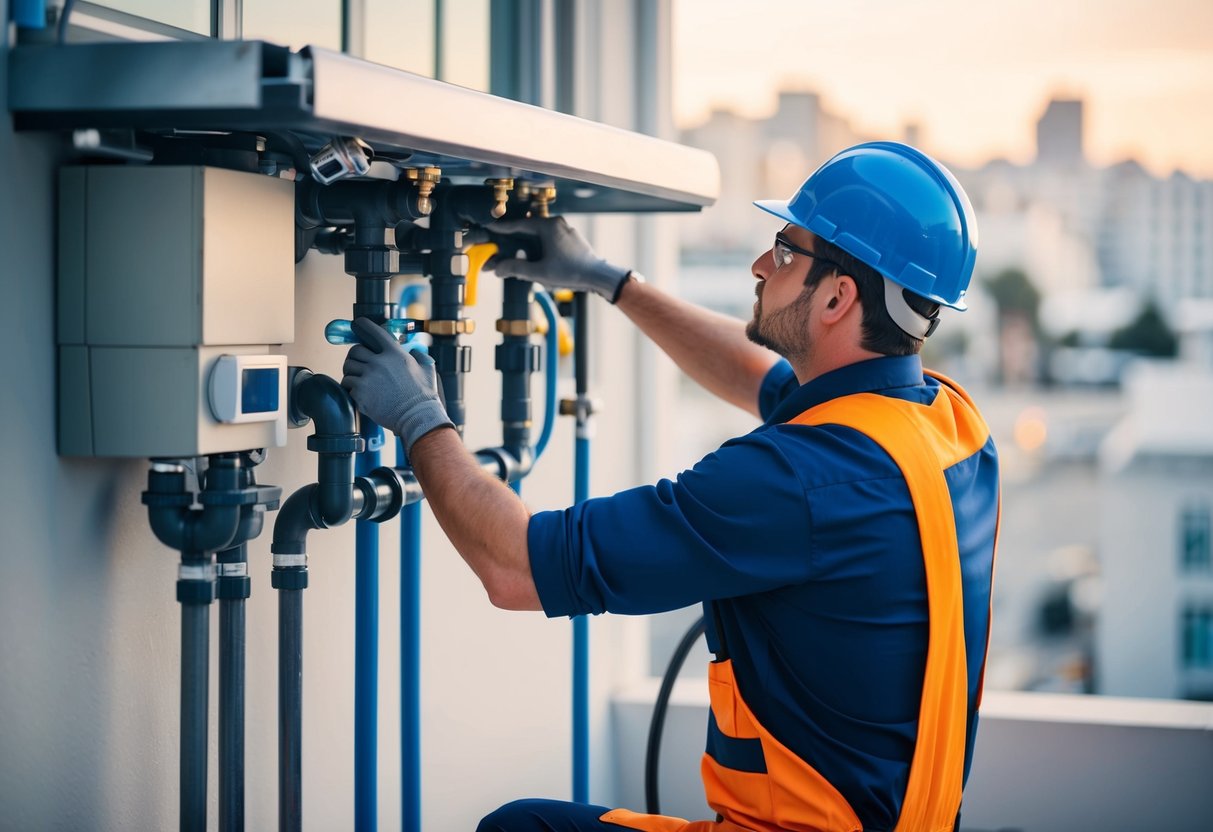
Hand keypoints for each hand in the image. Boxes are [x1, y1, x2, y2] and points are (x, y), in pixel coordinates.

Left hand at [341, 318, 453, 451]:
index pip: (373, 331)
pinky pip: (347, 385)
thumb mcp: (427, 369)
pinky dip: (351, 388)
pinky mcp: (360, 393)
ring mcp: (368, 378)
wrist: (417, 417)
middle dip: (355, 356)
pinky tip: (360, 393)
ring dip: (352, 372)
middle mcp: (379, 362)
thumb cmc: (424, 396)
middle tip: (359, 363)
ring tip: (359, 380)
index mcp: (394, 354)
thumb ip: (419, 356)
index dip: (362, 325)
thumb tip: (414, 350)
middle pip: (355, 350)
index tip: (357, 324)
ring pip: (348, 368)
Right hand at [487, 216, 630, 301]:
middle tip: (500, 242)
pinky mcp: (572, 239)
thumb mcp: (539, 272)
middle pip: (529, 228)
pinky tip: (535, 255)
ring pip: (540, 234)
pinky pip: (550, 238)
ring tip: (516, 250)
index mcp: (548, 226)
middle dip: (514, 237)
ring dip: (528, 242)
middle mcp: (557, 223)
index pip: (520, 225)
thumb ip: (516, 269)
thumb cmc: (570, 272)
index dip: (503, 228)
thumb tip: (497, 269)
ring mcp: (566, 230)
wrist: (598, 276)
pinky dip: (540, 245)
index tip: (490, 228)